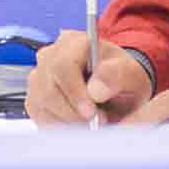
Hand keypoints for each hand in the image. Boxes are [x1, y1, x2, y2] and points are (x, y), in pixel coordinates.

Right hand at [30, 31, 158, 125]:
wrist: (116, 90)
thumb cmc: (122, 78)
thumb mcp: (132, 74)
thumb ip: (118, 75)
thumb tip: (95, 89)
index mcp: (73, 42)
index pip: (62, 66)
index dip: (74, 92)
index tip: (91, 113)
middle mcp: (50, 56)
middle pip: (48, 88)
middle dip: (72, 112)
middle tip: (96, 122)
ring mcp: (39, 77)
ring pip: (41, 104)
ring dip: (67, 121)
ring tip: (91, 123)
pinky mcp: (35, 97)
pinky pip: (39, 115)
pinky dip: (59, 125)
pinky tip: (77, 124)